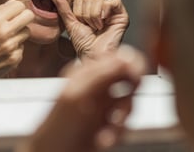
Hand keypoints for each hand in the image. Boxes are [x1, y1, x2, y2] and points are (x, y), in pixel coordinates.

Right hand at [0, 0, 34, 78]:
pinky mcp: (15, 58)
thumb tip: (11, 3)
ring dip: (19, 33)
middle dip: (23, 17)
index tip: (14, 11)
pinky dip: (15, 47)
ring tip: (6, 38)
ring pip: (27, 32)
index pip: (19, 5)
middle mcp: (5, 32)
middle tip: (16, 21)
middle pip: (28, 16)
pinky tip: (4, 50)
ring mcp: (11, 46)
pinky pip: (22, 46)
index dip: (16, 8)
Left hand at [17, 45, 146, 151]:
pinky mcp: (107, 123)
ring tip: (109, 130)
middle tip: (120, 109)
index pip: (115, 56)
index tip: (135, 77)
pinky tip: (105, 138)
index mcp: (85, 73)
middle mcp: (95, 86)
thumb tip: (125, 56)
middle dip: (129, 95)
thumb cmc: (57, 130)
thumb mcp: (79, 95)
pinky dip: (119, 132)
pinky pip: (126, 120)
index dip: (130, 64)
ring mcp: (102, 105)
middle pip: (127, 78)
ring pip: (129, 101)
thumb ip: (102, 74)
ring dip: (123, 118)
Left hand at [51, 0, 129, 58]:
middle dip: (86, 14)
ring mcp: (112, 12)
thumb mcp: (70, 24)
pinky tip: (104, 22)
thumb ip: (63, 9)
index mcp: (88, 10)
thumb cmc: (84, 45)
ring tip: (96, 27)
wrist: (93, 56)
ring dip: (94, 15)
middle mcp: (100, 9)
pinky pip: (114, 1)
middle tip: (90, 27)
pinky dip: (106, 10)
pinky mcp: (122, 15)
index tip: (80, 24)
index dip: (78, 11)